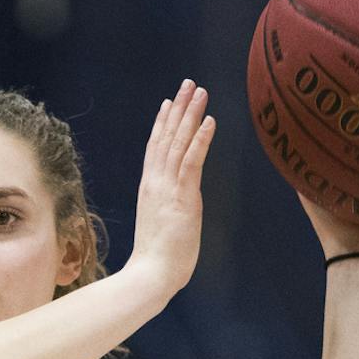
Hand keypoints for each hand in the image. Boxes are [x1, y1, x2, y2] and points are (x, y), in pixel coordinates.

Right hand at [127, 79, 215, 291]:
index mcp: (150, 189)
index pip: (156, 148)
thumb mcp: (162, 226)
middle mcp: (156, 182)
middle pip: (166, 137)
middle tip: (187, 83)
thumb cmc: (157, 260)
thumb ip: (167, 211)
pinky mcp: (182, 198)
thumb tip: (174, 211)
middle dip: (178, 109)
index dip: (163, 123)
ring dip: (190, 115)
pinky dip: (200, 140)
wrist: (150, 275)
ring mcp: (167, 188)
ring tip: (199, 92)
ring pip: (178, 143)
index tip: (168, 102)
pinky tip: (208, 121)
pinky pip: (191, 162)